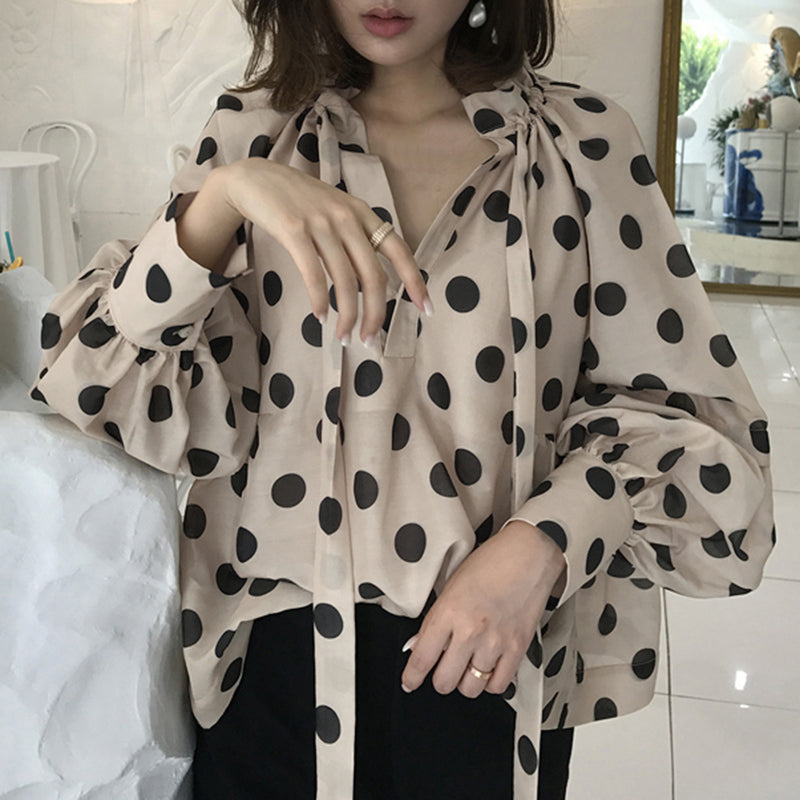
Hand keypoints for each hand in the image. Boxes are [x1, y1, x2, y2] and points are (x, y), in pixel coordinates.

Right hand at [222, 159, 430, 344]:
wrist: (257, 178)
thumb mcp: (337, 211)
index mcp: (363, 214)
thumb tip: (372, 284)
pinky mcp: (294, 229)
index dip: (415, 282)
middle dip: (375, 314)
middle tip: (369, 340)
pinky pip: (314, 275)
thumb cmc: (299, 202)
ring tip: (344, 337)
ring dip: (347, 316)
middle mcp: (347, 217)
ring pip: (345, 281)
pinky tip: (320, 317)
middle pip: (373, 276)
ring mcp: (321, 222)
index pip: (399, 251)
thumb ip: (356, 239)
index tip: (426, 310)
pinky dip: (320, 301)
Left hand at [400, 520, 565, 697]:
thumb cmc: (490, 563)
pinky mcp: (518, 648)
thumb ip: (436, 618)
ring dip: (464, 681)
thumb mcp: (451, 585)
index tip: (410, 682)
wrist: (529, 554)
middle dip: (439, 678)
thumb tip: (421, 645)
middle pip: (444, 681)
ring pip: (470, 688)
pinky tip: (487, 668)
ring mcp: (495, 642)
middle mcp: (470, 631)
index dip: (411, 677)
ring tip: (467, 666)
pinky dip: (489, 682)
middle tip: (442, 669)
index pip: (422, 658)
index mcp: (448, 611)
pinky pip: (498, 685)